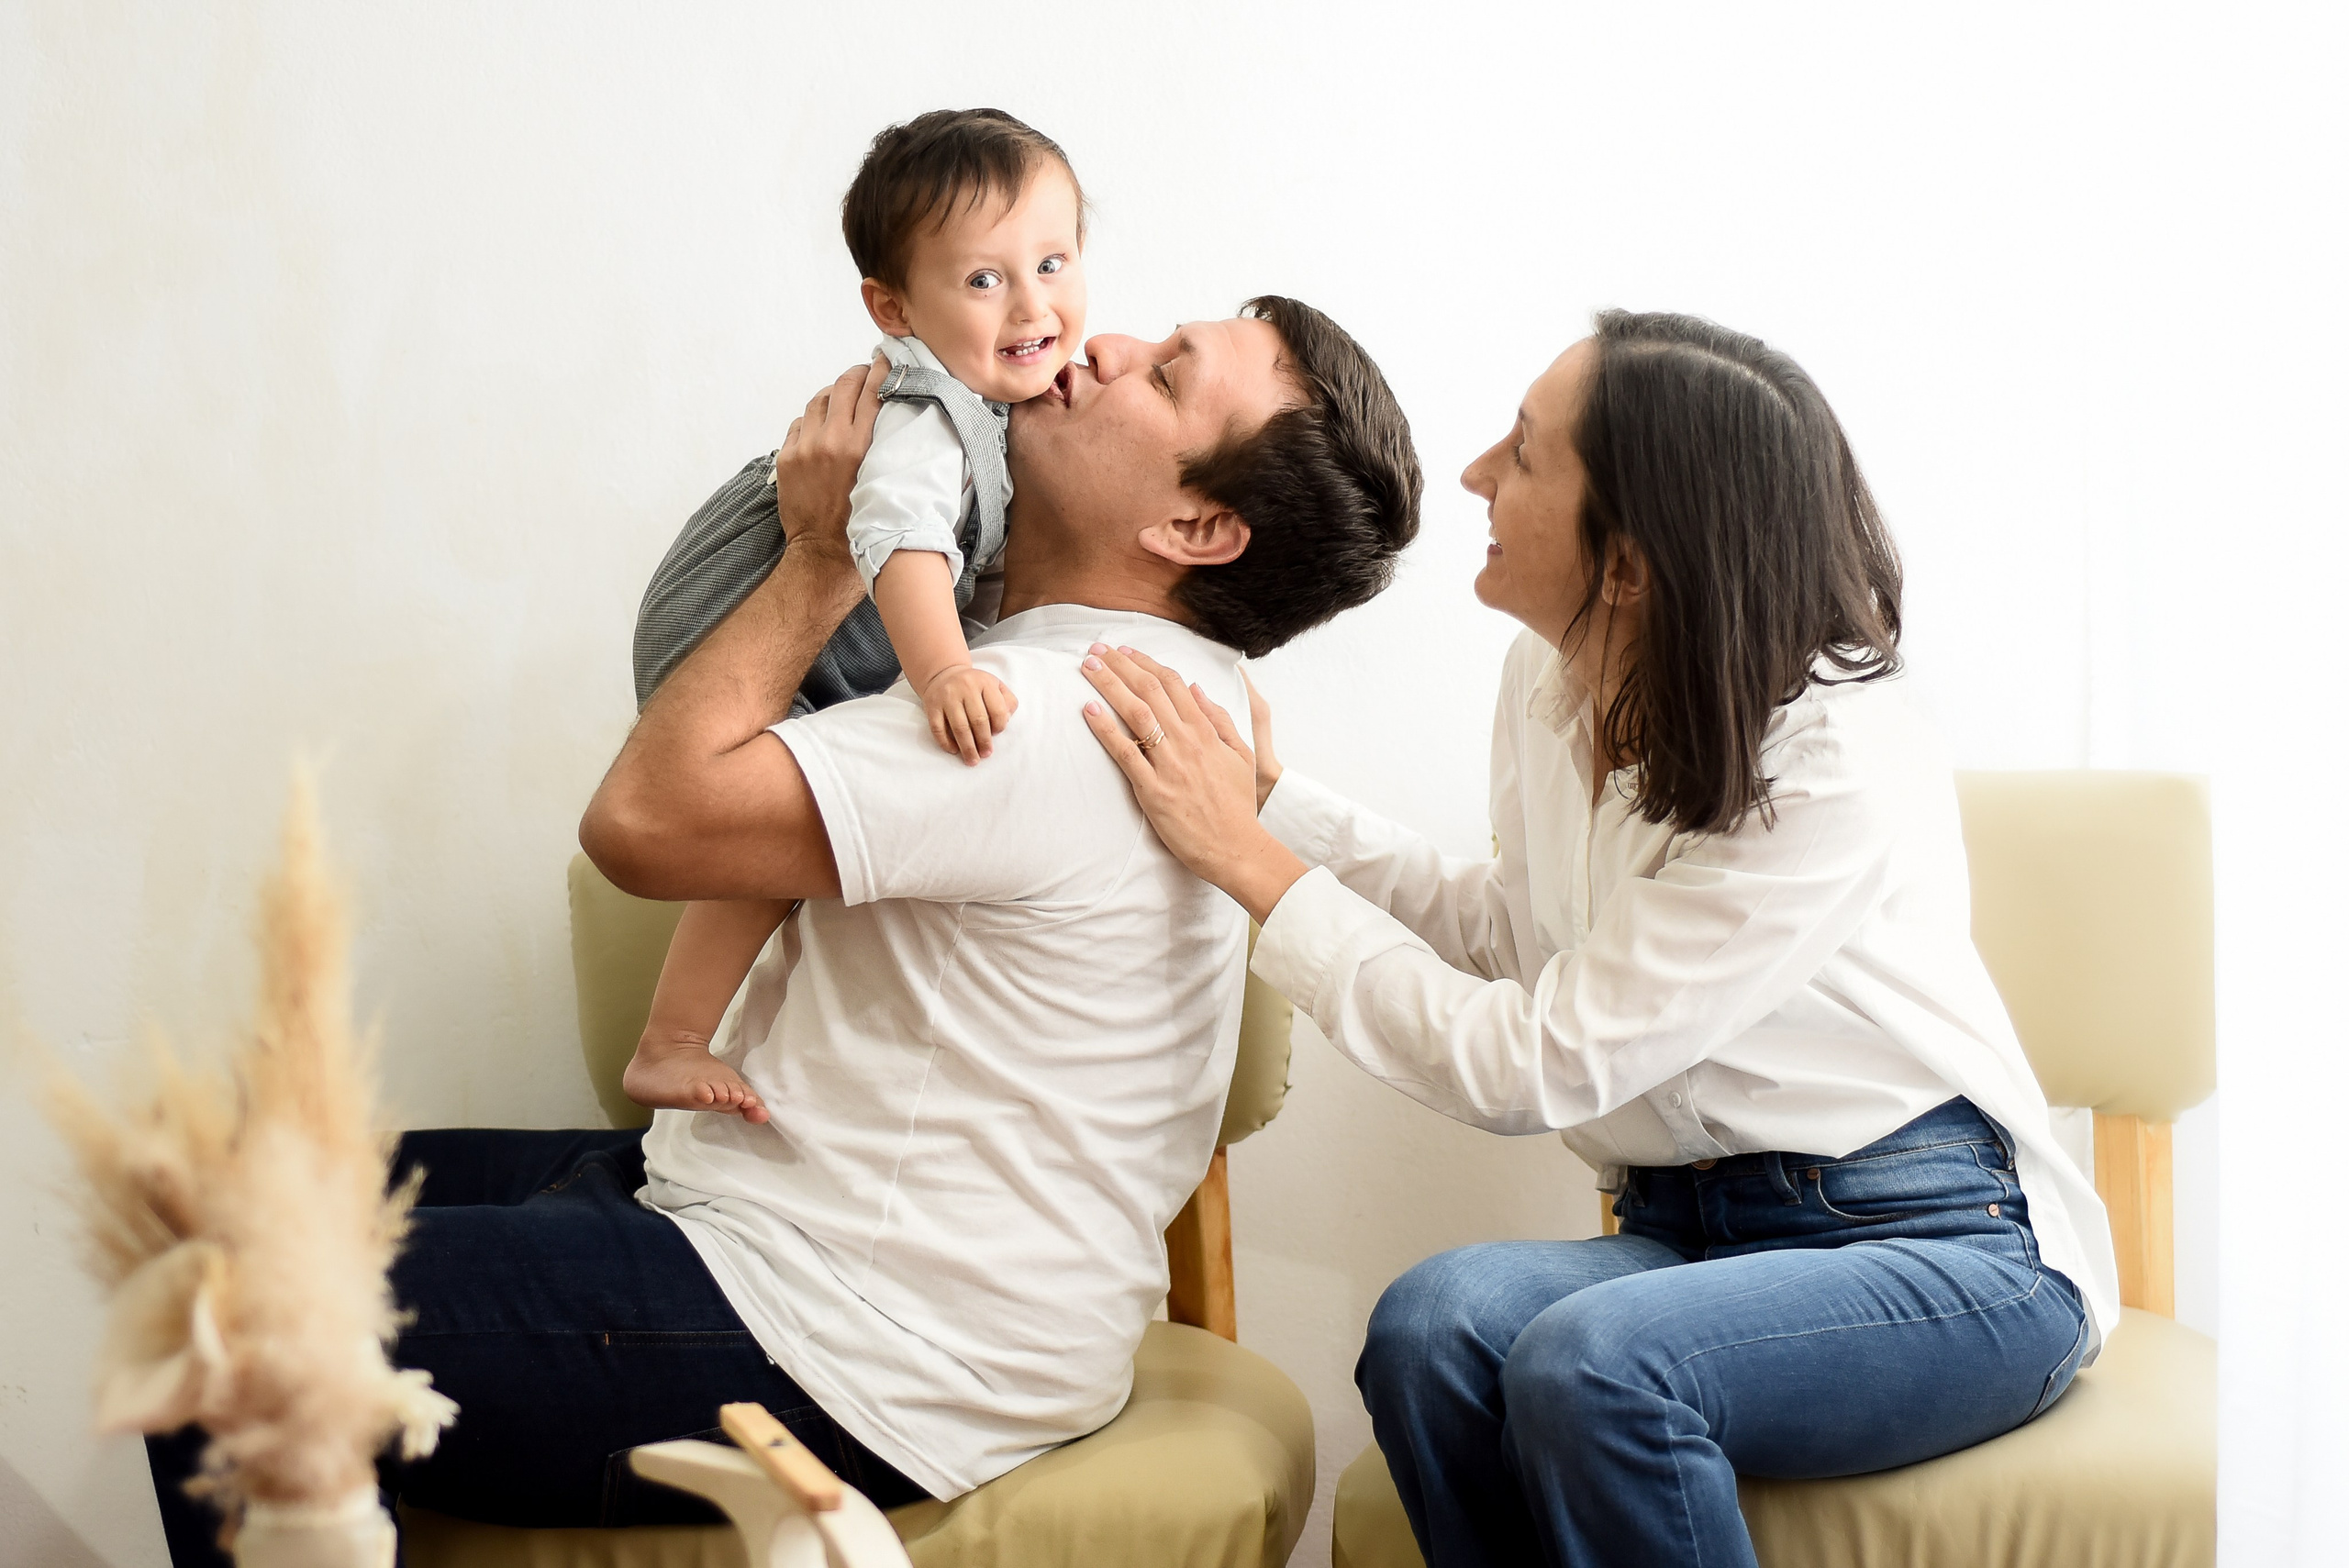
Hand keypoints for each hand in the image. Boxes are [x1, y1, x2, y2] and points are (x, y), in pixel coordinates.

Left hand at [773, 353, 885, 561]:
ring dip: (832, 395)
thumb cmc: (862, 524)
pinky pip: (799, 424)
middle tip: (866, 371)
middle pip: (843, 386)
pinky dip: (812, 420)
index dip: (880, 371)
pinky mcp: (786, 457)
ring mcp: (804, 448)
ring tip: (842, 398)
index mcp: (860, 448)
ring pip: (818, 401)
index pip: (872, 392)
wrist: (823, 554)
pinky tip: (822, 427)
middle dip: (856, 374)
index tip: (885, 360)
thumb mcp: (884, 483)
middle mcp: (831, 441)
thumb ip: (889, 451)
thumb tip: (902, 423)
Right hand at [924, 665, 1017, 763]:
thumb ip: (1008, 702)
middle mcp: (965, 687)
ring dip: (967, 747)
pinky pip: (938, 729)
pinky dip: (946, 742)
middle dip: (984, 742)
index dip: (1000, 727)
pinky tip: (954, 750)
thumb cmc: (975, 686)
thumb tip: (1005, 721)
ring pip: (959, 727)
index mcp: (985, 682)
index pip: (997, 710)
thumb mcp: (995, 685)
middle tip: (985, 754)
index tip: (996, 735)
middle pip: (978, 720)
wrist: (944, 674)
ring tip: (972, 760)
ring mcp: (947, 696)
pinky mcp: (932, 706)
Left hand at [1079, 644, 1308, 923]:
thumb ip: (1221, 721)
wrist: (1236, 848)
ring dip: (1109, 685)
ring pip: (1135, 714)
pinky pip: (1125, 754)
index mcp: (1206, 732)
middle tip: (1097, 649)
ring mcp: (1169, 766)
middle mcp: (1187, 742)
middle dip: (1120, 665)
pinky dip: (1106, 729)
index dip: (1146, 663)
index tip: (1125, 651)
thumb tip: (1197, 689)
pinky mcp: (1153, 791)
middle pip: (1149, 691)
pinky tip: (1088, 710)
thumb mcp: (1241, 756)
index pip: (1173, 684)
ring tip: (1088, 666)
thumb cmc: (1237, 806)